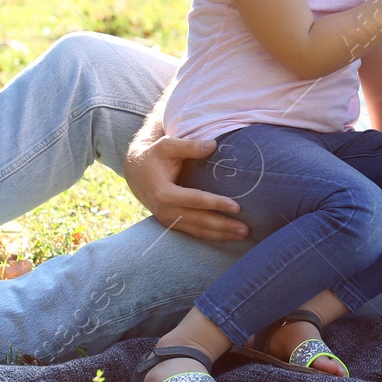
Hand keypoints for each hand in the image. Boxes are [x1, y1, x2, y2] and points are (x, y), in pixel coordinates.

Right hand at [123, 116, 248, 240]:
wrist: (135, 172)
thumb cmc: (154, 156)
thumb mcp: (167, 146)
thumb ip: (189, 146)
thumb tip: (213, 145)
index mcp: (164, 193)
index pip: (195, 200)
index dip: (216, 203)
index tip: (237, 207)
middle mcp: (165, 211)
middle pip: (199, 221)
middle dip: (223, 226)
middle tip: (246, 229)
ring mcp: (167, 220)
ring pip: (197, 230)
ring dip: (221, 234)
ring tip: (242, 235)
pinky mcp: (171, 223)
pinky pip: (193, 231)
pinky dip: (211, 235)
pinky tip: (227, 236)